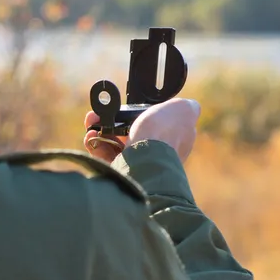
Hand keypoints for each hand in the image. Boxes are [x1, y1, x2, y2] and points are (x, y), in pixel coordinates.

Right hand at [84, 98, 200, 163]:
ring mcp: (138, 163)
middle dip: (114, 120)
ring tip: (92, 124)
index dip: (142, 112)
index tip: (127, 107)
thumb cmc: (164, 132)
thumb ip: (186, 107)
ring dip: (102, 131)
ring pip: (117, 143)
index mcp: (173, 137)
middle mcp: (157, 151)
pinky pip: (106, 156)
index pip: (157, 122)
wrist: (145, 161)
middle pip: (133, 131)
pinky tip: (91, 137)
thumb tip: (189, 106)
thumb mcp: (184, 110)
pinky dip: (96, 145)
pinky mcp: (121, 172)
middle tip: (101, 114)